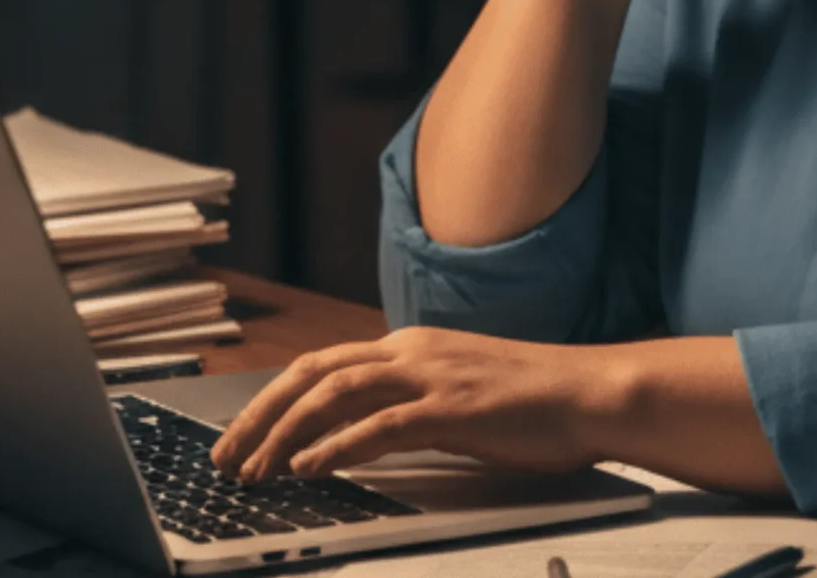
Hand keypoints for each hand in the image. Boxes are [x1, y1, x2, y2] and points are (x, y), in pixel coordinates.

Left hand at [206, 326, 620, 480]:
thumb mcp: (456, 396)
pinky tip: (310, 467)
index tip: (241, 436)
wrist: (590, 394)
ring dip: (286, 432)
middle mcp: (412, 352)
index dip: (273, 400)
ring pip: (334, 393)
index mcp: (410, 348)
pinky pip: (380, 425)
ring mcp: (431, 376)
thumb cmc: (531, 403)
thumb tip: (357, 436)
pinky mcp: (452, 408)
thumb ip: (408, 406)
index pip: (322, 366)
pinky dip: (337, 445)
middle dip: (260, 415)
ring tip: (256, 468)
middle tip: (226, 456)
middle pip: (313, 373)